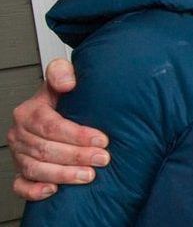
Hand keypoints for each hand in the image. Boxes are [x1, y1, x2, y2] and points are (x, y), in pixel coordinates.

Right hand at [7, 58, 109, 200]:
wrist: (59, 108)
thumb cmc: (64, 96)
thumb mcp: (63, 77)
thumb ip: (62, 72)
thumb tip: (68, 82)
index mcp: (29, 112)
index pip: (51, 126)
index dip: (77, 135)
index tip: (102, 139)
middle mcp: (20, 134)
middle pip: (45, 149)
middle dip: (77, 156)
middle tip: (102, 159)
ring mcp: (19, 155)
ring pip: (36, 169)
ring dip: (64, 175)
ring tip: (89, 176)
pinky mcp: (21, 171)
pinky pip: (20, 186)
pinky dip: (34, 191)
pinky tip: (54, 191)